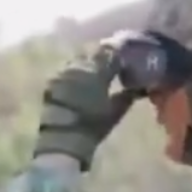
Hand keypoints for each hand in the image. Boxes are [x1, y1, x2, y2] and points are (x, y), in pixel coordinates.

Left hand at [34, 36, 140, 171]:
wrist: (64, 137)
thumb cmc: (93, 124)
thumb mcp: (115, 111)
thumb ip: (128, 95)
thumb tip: (138, 88)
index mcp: (97, 70)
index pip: (111, 54)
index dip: (120, 55)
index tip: (126, 59)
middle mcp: (79, 66)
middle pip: (94, 54)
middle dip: (103, 57)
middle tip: (111, 65)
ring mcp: (64, 72)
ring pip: (79, 60)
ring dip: (88, 64)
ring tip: (95, 73)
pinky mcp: (52, 82)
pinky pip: (66, 71)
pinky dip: (74, 74)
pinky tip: (78, 82)